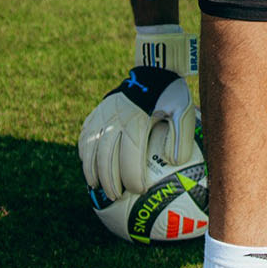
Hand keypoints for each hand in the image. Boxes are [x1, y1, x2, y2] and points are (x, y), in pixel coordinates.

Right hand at [78, 66, 196, 200]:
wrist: (152, 70)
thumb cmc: (170, 94)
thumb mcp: (182, 111)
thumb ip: (180, 137)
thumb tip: (173, 162)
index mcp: (136, 121)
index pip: (130, 156)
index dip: (132, 177)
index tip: (139, 191)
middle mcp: (114, 119)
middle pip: (106, 157)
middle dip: (110, 180)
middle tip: (117, 196)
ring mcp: (102, 115)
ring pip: (91, 148)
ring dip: (92, 170)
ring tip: (97, 187)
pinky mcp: (96, 112)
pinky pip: (85, 135)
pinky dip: (84, 153)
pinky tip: (87, 165)